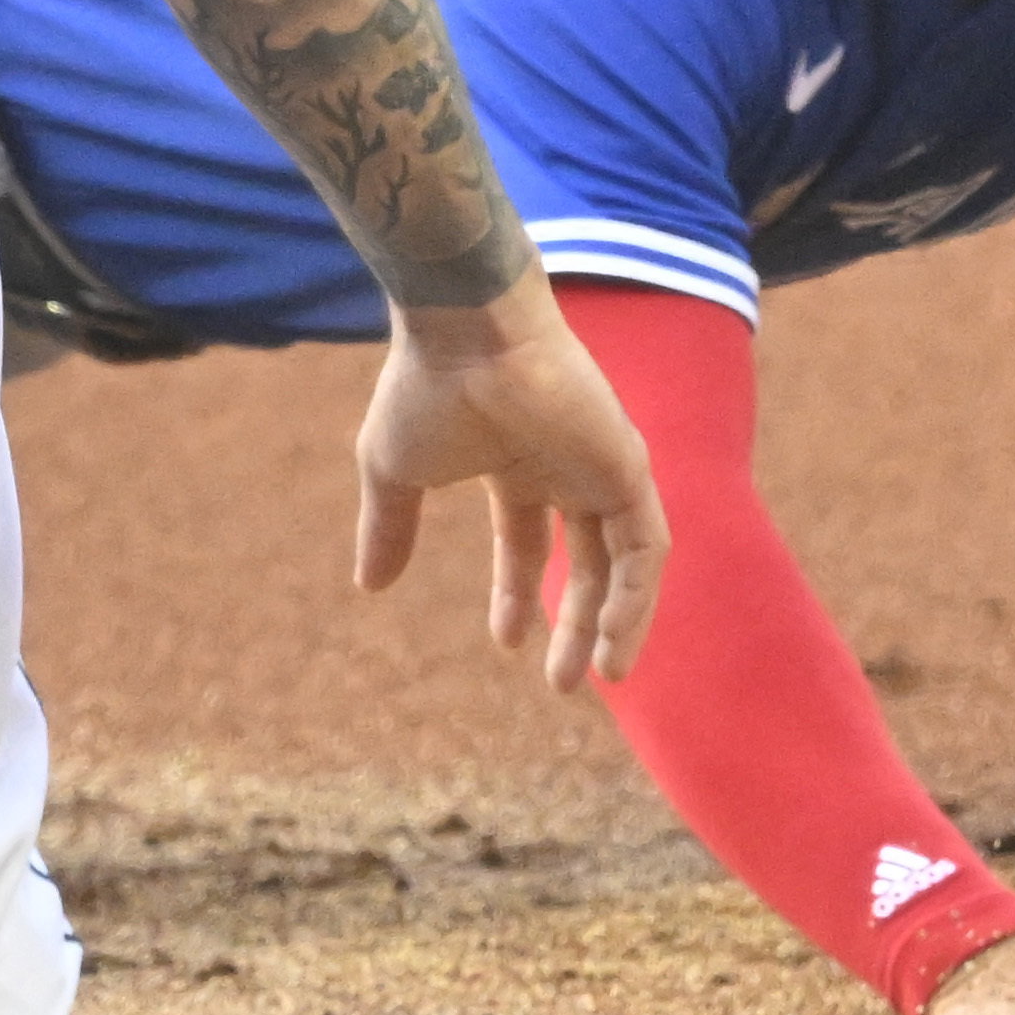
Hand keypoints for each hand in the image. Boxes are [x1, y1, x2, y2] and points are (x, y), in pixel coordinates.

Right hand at [353, 309, 667, 689]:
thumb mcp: (393, 470)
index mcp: (515, 462)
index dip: (517, 594)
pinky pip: (646, 547)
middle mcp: (565, 465)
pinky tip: (613, 636)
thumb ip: (388, 527)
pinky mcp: (628, 465)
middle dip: (575, 622)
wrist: (464, 331)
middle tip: (564, 683)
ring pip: (625, 560)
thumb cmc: (425, 388)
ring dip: (616, 621)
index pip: (526, 541)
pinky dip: (635, 595)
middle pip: (585, 560)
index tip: (507, 644)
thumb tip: (368, 586)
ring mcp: (601, 465)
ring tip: (603, 676)